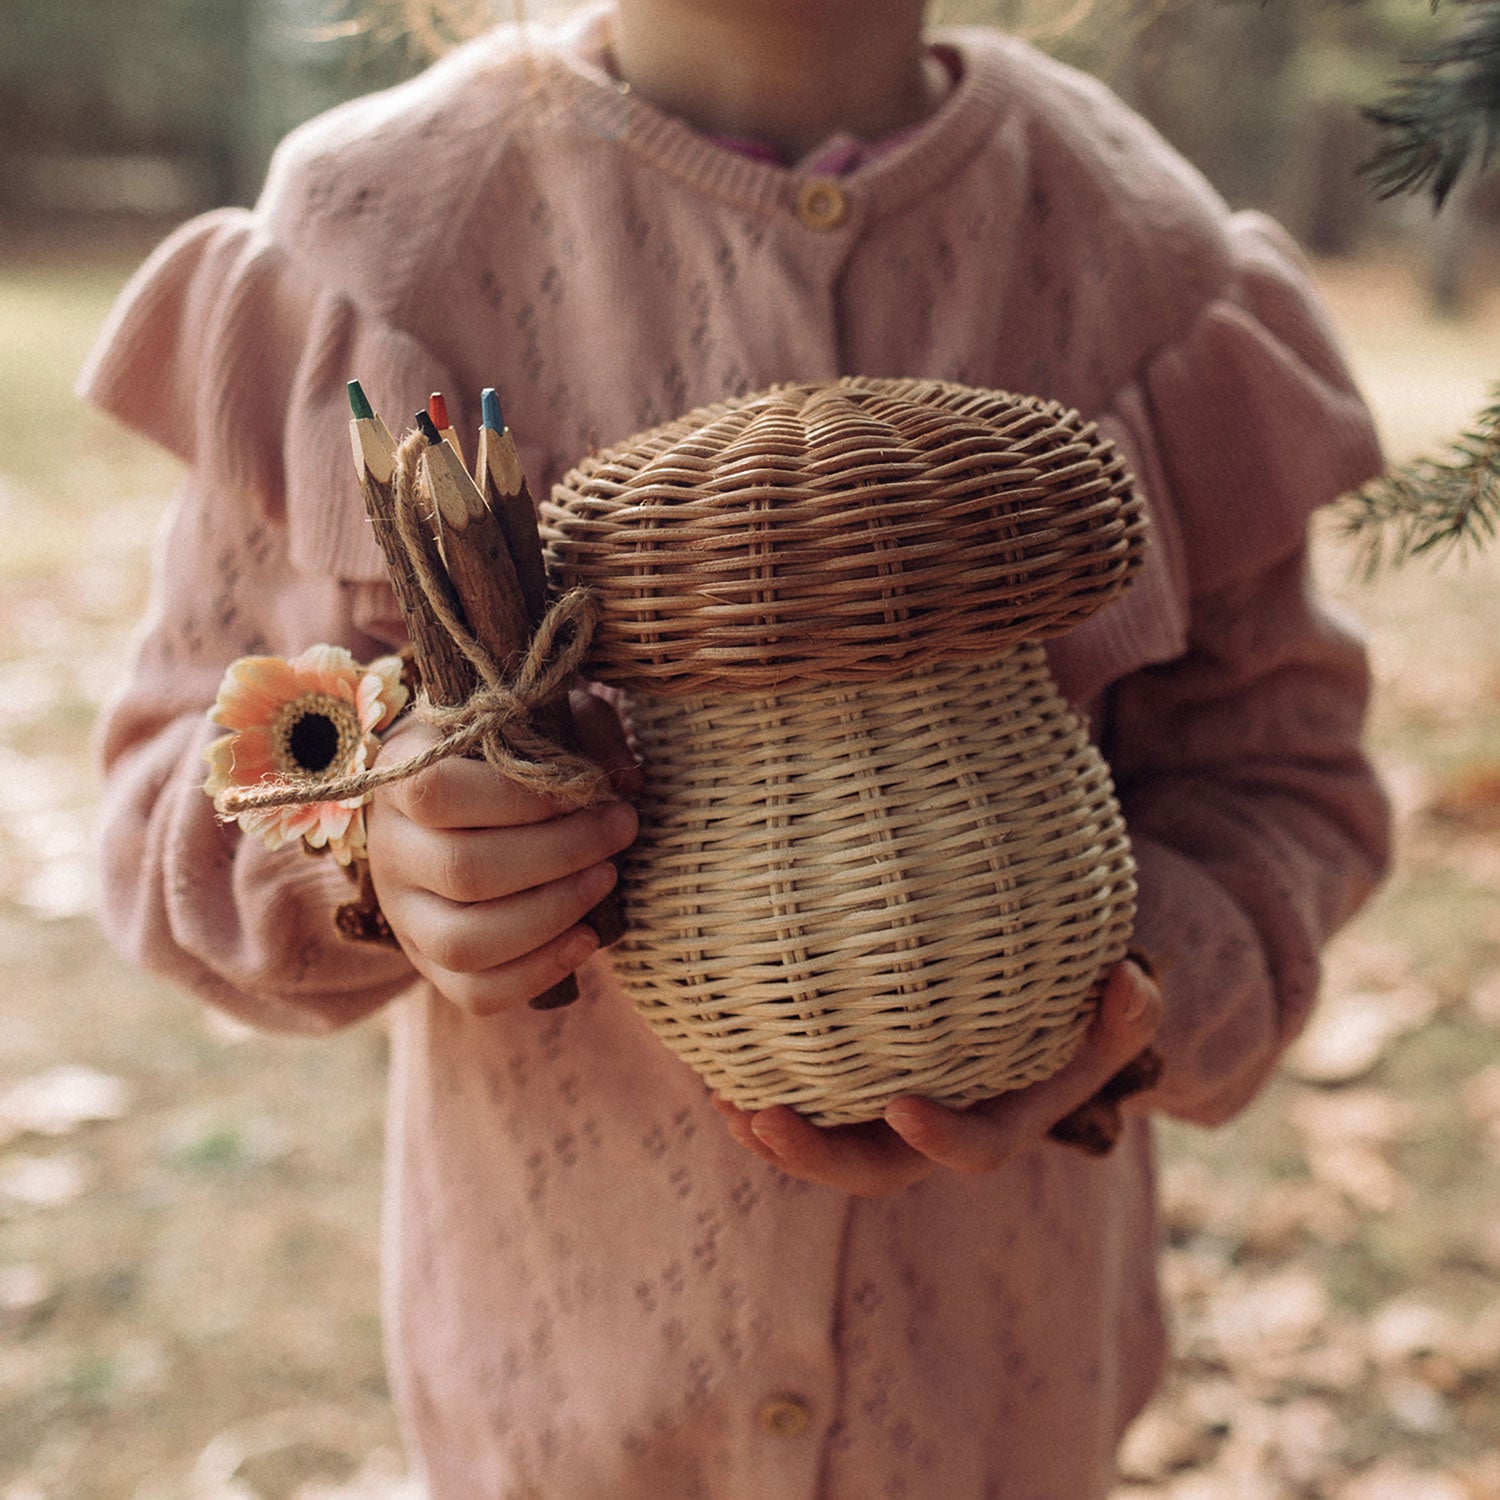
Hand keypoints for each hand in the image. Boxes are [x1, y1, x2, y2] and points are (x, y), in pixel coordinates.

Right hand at [365, 687, 639, 1014]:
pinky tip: (588, 938)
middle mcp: (389, 849)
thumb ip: (582, 732)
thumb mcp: (538, 721)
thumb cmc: (505, 757)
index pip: (437, 791)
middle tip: (621, 830)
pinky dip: (539, 972)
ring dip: (552, 913)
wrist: (461, 808)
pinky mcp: (429, 962)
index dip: (519, 797)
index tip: (587, 789)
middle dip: (561, 854)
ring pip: (465, 941)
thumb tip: (625, 782)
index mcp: (400, 775)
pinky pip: (475, 991)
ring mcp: (404, 914)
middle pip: (464, 870)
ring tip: (607, 879)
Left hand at [712, 959, 1162, 1196]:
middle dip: (812, 1155)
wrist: (1032, 1012)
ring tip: (718, 1097)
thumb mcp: (1112, 1009)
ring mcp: (885, 1115)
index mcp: (997, 1123)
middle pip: (870, 1170)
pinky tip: (715, 1055)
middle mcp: (934, 1131)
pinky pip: (802, 1098)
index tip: (901, 1105)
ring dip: (768, 1128)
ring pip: (822, 1143)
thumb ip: (1129, 1009)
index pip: (972, 1153)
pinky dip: (758, 1085)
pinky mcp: (850, 1088)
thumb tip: (1130, 980)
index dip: (939, 1138)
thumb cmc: (1073, 1009)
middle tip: (757, 1115)